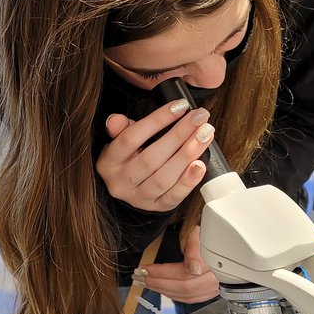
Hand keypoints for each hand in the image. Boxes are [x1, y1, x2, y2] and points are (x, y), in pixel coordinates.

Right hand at [96, 102, 215, 212]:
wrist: (130, 192)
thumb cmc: (128, 160)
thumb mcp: (119, 142)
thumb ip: (121, 129)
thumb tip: (116, 120)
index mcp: (108, 162)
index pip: (131, 138)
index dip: (157, 120)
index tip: (180, 106)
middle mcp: (121, 182)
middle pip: (151, 158)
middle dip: (179, 135)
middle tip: (200, 117)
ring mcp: (138, 198)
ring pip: (164, 178)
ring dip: (188, 154)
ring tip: (205, 135)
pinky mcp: (156, 208)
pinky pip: (174, 196)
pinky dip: (189, 181)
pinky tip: (201, 165)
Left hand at [135, 227, 218, 304]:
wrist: (231, 246)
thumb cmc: (215, 236)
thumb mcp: (203, 231)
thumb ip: (196, 246)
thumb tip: (193, 268)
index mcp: (215, 263)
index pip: (184, 272)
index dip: (162, 272)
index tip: (145, 268)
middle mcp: (216, 279)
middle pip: (183, 287)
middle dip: (157, 282)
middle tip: (140, 276)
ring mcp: (215, 287)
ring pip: (186, 295)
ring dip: (162, 290)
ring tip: (145, 282)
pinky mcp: (212, 292)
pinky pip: (191, 298)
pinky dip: (173, 295)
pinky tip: (162, 289)